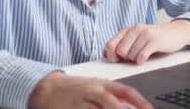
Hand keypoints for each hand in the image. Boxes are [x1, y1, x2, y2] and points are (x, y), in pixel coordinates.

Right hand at [28, 71, 152, 108]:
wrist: (49, 88)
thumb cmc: (77, 88)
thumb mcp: (97, 86)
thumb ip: (113, 95)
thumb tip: (131, 105)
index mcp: (103, 84)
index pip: (126, 91)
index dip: (140, 101)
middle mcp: (94, 92)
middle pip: (113, 104)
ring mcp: (83, 103)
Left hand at [104, 19, 189, 64]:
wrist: (176, 32)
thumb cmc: (154, 39)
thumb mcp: (136, 41)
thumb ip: (121, 46)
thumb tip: (104, 54)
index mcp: (127, 30)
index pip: (110, 45)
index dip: (113, 56)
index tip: (121, 59)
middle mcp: (135, 29)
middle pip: (119, 51)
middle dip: (126, 59)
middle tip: (135, 57)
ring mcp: (145, 33)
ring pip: (130, 55)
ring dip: (136, 60)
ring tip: (143, 55)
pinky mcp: (155, 40)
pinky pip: (141, 56)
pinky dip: (142, 60)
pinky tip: (146, 58)